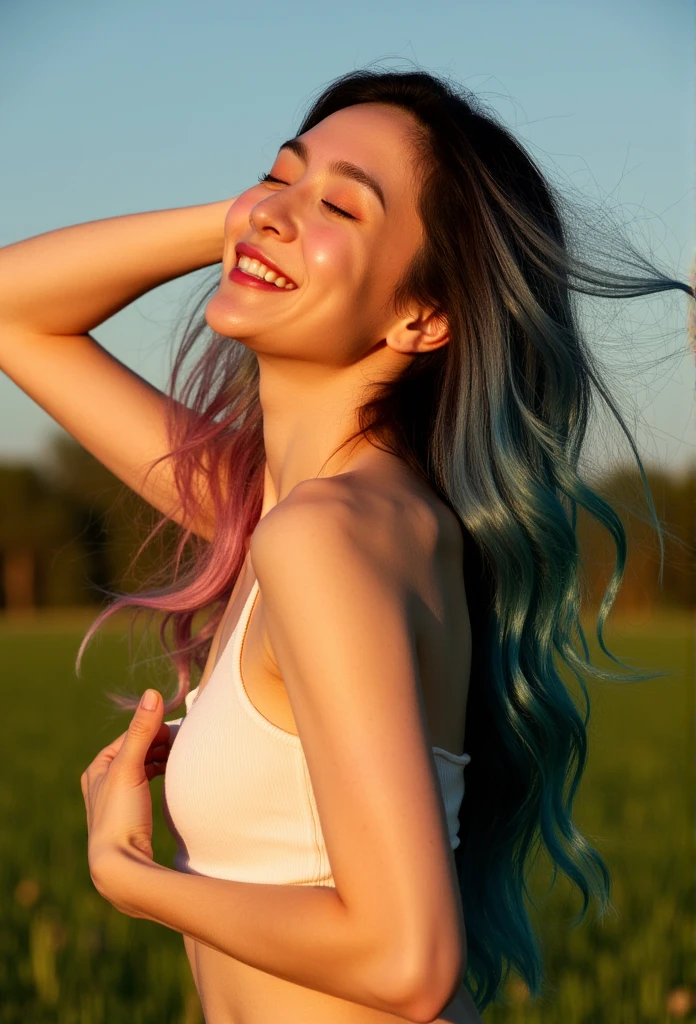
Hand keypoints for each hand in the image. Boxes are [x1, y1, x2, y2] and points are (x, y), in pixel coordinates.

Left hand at [80, 689, 170, 888]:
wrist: (119, 867)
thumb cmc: (119, 816)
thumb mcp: (129, 768)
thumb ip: (141, 731)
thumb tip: (152, 693)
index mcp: (98, 767)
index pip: (132, 735)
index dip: (156, 730)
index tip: (181, 731)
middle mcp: (103, 781)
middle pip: (138, 750)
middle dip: (161, 744)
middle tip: (187, 743)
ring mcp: (117, 799)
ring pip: (145, 767)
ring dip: (163, 759)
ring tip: (183, 758)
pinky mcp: (130, 815)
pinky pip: (148, 784)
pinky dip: (161, 775)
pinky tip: (175, 776)